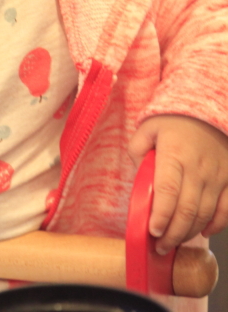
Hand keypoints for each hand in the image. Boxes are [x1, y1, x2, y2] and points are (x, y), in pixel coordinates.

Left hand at [129, 115, 227, 254]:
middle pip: (186, 210)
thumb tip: (138, 176)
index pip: (167, 192)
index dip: (160, 216)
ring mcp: (218, 176)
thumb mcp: (147, 129)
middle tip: (159, 247)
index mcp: (175, 156)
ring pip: (205, 214)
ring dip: (189, 233)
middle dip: (172, 234)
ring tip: (173, 242)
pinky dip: (216, 225)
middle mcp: (199, 169)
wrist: (208, 109)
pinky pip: (227, 209)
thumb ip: (137, 152)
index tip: (151, 232)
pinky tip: (201, 232)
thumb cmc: (173, 121)